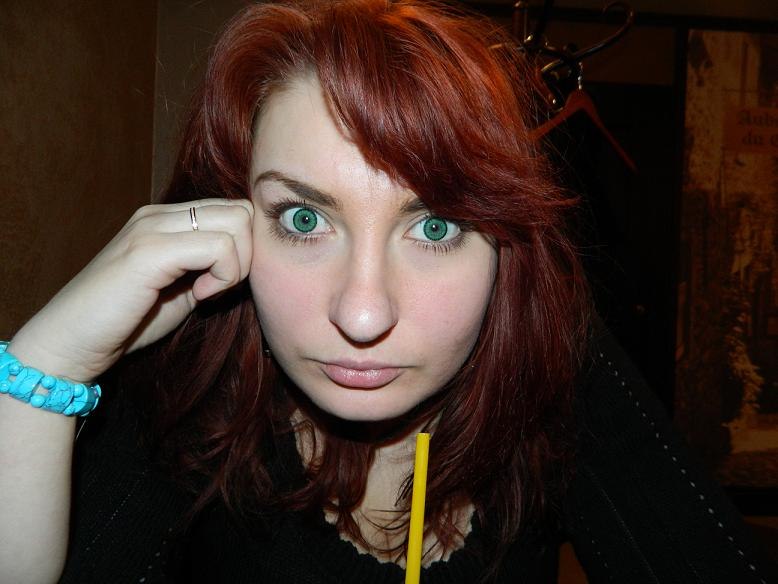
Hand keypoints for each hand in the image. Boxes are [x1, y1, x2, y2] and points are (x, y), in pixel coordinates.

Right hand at [9, 198, 253, 381]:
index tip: (220, 283)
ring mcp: (152, 228)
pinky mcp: (149, 250)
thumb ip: (208, 267)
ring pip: (237, 222)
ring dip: (236, 265)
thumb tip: (248, 261)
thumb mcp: (180, 288)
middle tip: (219, 287)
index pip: (233, 210)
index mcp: (165, 220)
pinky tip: (199, 296)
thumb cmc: (125, 322)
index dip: (243, 249)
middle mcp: (159, 215)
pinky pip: (219, 247)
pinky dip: (222, 276)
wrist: (70, 343)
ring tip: (206, 291)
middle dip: (247, 254)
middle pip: (242, 210)